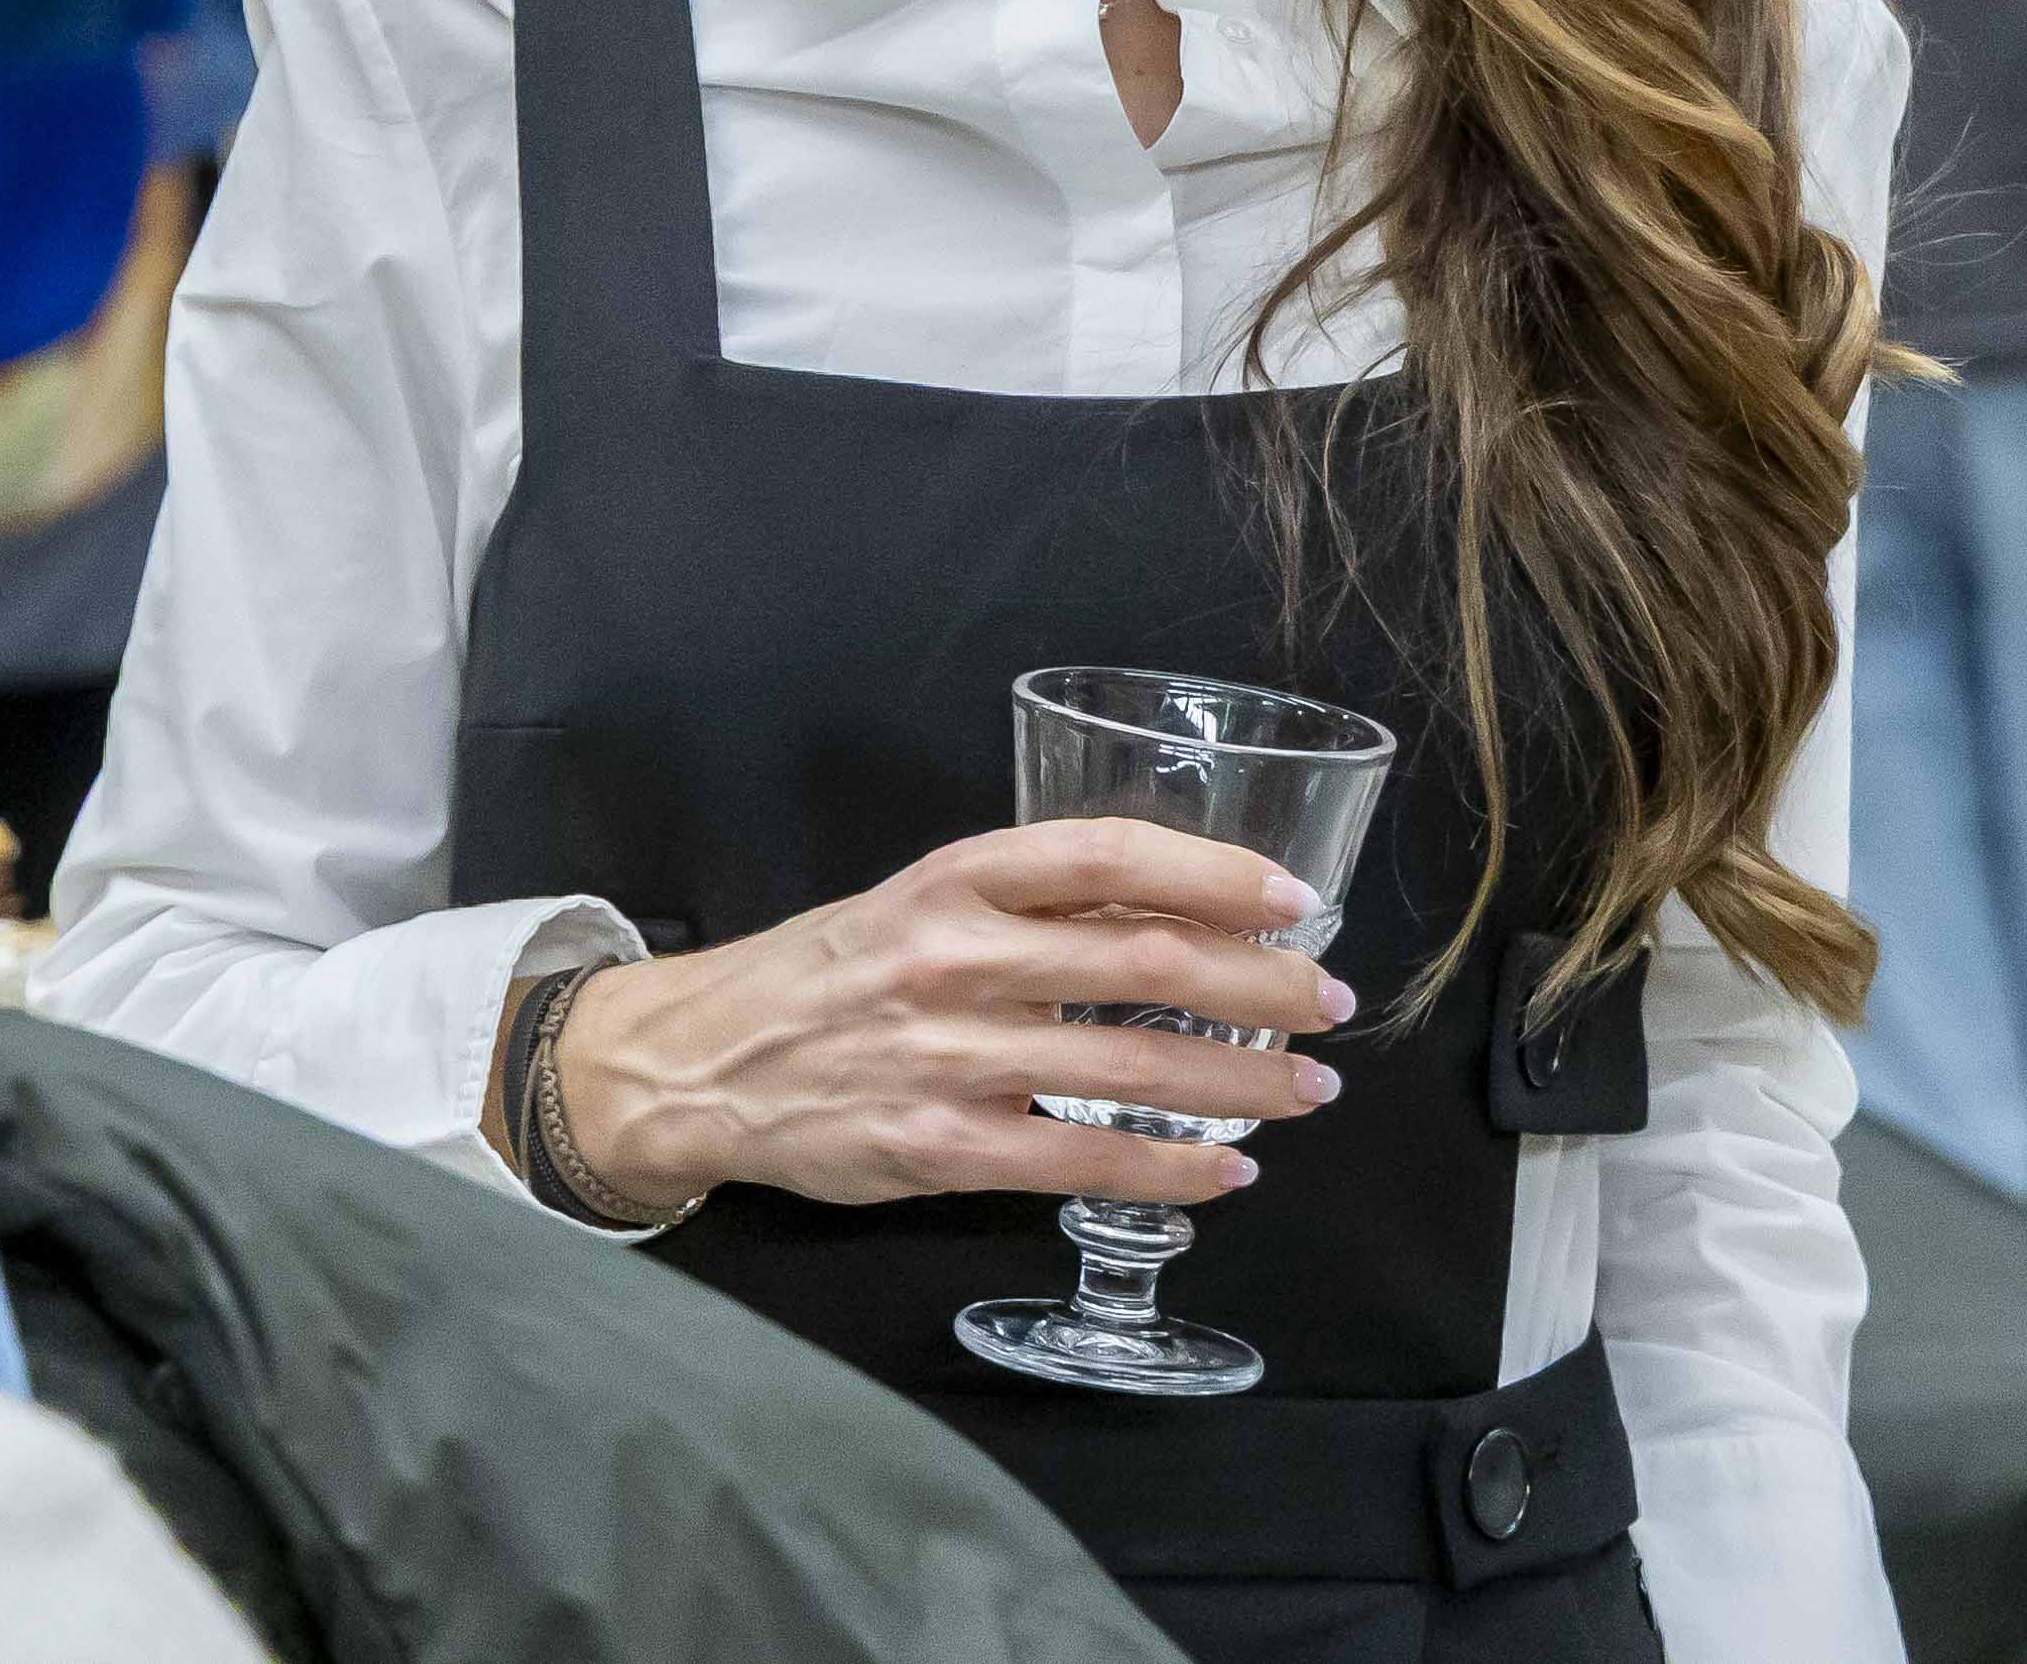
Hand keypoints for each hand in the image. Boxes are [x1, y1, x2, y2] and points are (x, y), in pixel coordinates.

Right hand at [534, 822, 1348, 1220]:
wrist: (698, 1061)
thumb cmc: (827, 976)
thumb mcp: (915, 905)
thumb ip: (1027, 909)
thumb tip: (1171, 911)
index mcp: (951, 878)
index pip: (1104, 855)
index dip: (1213, 870)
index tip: (1292, 897)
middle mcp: (952, 956)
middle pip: (1143, 958)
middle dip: (1260, 984)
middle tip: (1327, 1002)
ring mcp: (944, 1056)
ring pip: (1129, 1066)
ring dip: (1242, 1083)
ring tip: (1308, 1090)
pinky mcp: (937, 1147)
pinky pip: (1081, 1163)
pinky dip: (1170, 1169)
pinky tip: (1226, 1171)